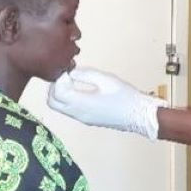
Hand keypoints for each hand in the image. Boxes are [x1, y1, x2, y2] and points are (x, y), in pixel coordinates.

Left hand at [47, 67, 165, 138]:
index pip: (56, 92)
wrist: (139, 115)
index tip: (69, 70)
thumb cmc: (125, 97)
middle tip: (66, 76)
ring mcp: (81, 118)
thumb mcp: (106, 79)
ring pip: (59, 107)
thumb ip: (85, 74)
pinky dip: (67, 99)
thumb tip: (71, 71)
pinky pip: (68, 110)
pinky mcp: (86, 120)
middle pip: (52, 102)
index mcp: (81, 103)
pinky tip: (80, 90)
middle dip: (54, 87)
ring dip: (60, 94)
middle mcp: (78, 113)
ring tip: (73, 81)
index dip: (59, 79)